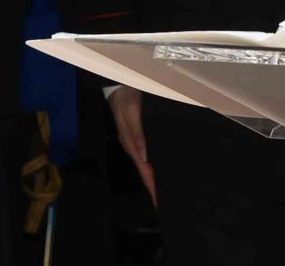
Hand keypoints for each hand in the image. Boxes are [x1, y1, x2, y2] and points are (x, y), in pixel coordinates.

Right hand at [107, 86, 156, 207]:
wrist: (118, 83)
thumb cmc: (126, 97)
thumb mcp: (132, 112)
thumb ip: (137, 133)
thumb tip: (144, 157)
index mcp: (131, 143)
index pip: (144, 169)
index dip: (151, 185)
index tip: (158, 200)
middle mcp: (133, 145)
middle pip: (145, 169)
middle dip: (153, 185)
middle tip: (165, 200)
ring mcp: (134, 140)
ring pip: (146, 163)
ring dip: (153, 176)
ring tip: (164, 188)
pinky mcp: (138, 134)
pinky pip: (146, 154)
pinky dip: (152, 163)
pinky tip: (159, 165)